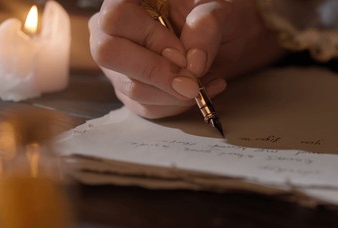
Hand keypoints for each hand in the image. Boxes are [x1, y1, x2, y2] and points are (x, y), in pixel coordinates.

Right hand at [89, 0, 284, 118]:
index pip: (118, 18)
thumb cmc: (219, 18)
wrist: (229, 42)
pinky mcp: (132, 91)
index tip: (185, 55)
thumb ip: (206, 28)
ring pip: (131, 87)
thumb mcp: (221, 12)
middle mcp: (115, 31)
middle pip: (108, 54)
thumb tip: (191, 63)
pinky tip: (200, 92)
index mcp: (132, 2)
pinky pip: (146, 107)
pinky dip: (177, 106)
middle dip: (156, 74)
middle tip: (191, 84)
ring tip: (203, 83)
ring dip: (173, 95)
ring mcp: (120, 64)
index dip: (151, 40)